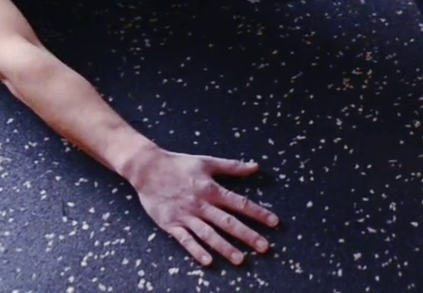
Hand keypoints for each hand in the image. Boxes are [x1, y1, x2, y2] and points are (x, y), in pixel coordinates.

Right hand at [124, 148, 277, 266]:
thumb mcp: (207, 162)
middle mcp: (201, 204)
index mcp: (211, 189)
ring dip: (225, 247)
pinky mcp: (171, 224)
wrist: (147, 168)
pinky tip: (208, 261)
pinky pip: (185, 240)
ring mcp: (186, 216)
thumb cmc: (179, 164)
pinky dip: (196, 251)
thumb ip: (232, 167)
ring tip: (241, 260)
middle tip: (264, 247)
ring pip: (209, 234)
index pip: (240, 203)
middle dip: (247, 235)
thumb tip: (256, 166)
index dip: (258, 213)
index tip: (275, 223)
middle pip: (228, 222)